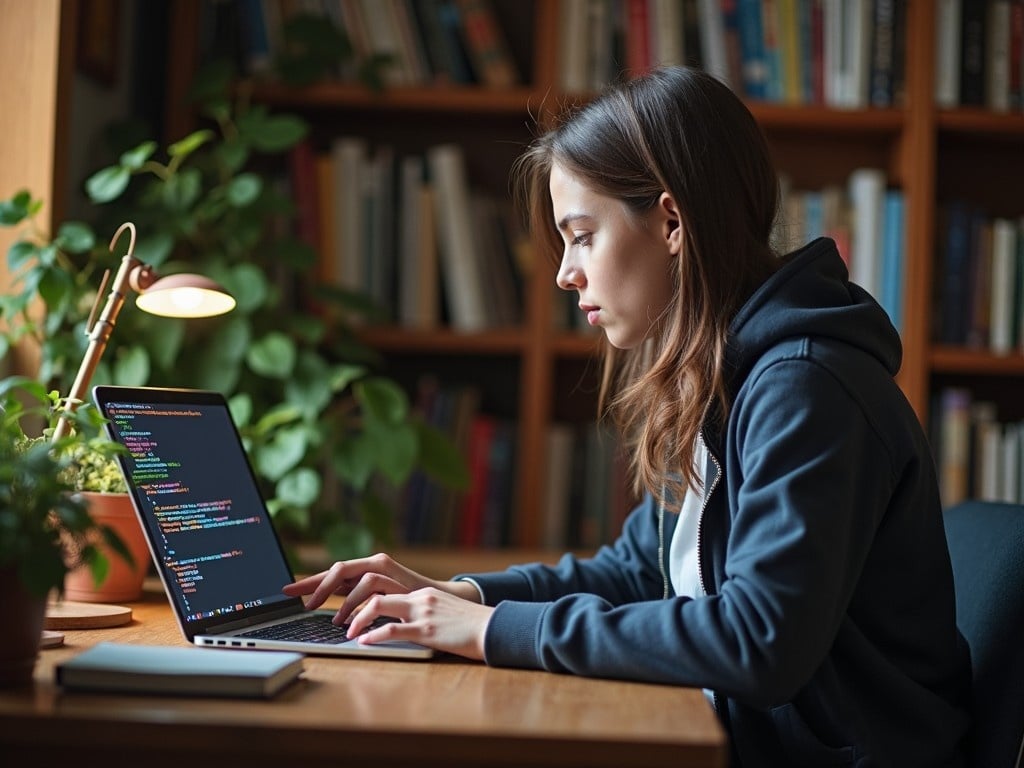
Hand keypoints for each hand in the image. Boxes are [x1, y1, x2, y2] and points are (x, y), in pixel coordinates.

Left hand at [282, 554, 487, 657]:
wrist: (490, 627)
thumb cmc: (455, 623)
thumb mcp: (423, 607)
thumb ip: (397, 607)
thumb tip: (363, 616)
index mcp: (404, 583)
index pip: (356, 572)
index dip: (323, 578)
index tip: (295, 585)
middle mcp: (408, 590)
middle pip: (358, 576)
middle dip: (325, 587)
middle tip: (301, 602)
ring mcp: (418, 607)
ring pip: (375, 600)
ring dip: (353, 615)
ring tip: (342, 631)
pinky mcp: (427, 628)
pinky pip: (394, 628)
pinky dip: (375, 634)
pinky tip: (363, 642)